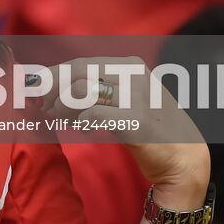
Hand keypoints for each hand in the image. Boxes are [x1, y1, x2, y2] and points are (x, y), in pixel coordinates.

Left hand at [47, 56, 209, 207]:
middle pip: (77, 72)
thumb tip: (53, 85)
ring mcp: (136, 96)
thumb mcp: (126, 97)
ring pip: (81, 92)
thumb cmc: (150, 128)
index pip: (80, 63)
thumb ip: (97, 87)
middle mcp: (133, 75)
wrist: (186, 159)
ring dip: (62, 107)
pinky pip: (93, 115)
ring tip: (57, 118)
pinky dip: (80, 121)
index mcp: (129, 65)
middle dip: (53, 89)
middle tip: (44, 106)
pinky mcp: (135, 120)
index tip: (38, 88)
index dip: (54, 76)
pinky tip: (81, 128)